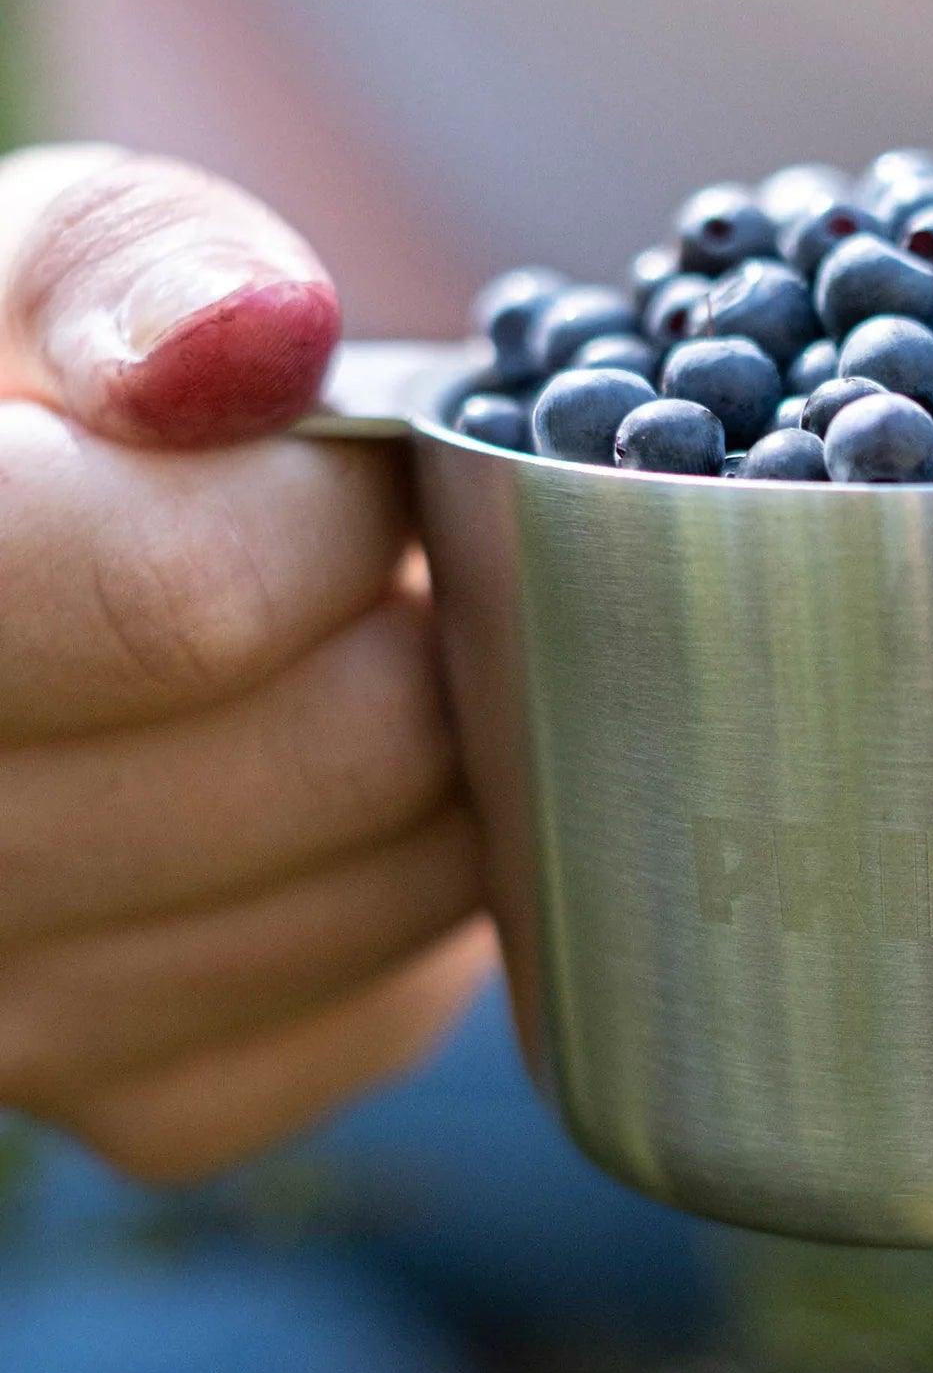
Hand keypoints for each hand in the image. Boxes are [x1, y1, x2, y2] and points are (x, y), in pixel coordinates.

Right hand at [0, 146, 487, 1179]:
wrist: (1, 606)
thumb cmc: (14, 418)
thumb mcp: (21, 276)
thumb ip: (125, 267)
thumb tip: (260, 344)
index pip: (185, 599)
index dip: (331, 509)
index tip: (352, 468)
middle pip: (337, 756)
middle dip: (416, 622)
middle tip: (391, 568)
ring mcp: (14, 1027)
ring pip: (387, 893)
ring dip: (449, 753)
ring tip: (372, 663)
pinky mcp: (134, 1105)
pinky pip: (373, 1010)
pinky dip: (406, 896)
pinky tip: (333, 799)